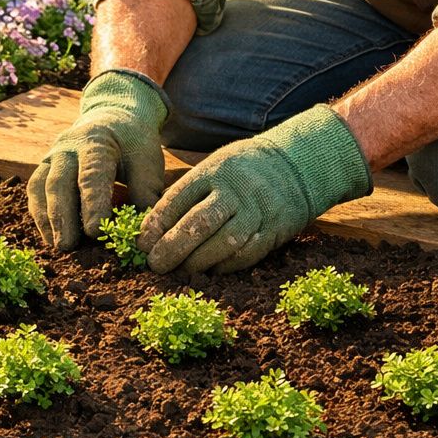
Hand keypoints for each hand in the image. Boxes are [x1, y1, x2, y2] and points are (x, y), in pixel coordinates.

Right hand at [28, 70, 168, 249]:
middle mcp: (67, 147)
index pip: (92, 175)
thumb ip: (146, 191)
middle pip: (59, 182)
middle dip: (62, 216)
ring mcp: (51, 155)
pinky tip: (50, 235)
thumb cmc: (132, 144)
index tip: (95, 231)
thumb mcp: (147, 160)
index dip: (92, 203)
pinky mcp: (43, 166)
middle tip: (68, 245)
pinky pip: (34, 190)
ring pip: (41, 186)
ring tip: (57, 245)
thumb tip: (143, 229)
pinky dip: (40, 214)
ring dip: (48, 218)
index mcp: (97, 142)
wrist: (112, 118)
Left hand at [136, 105, 370, 275]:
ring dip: (199, 262)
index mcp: (213, 171)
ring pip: (224, 243)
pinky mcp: (275, 229)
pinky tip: (211, 271)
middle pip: (199, 223)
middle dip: (173, 248)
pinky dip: (226, 266)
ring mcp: (257, 210)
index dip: (156, 225)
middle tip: (156, 265)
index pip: (177, 199)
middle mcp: (235, 189)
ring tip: (182, 271)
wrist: (296, 165)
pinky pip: (247, 254)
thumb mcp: (213, 166)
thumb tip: (151, 228)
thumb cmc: (241, 170)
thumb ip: (187, 192)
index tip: (142, 244)